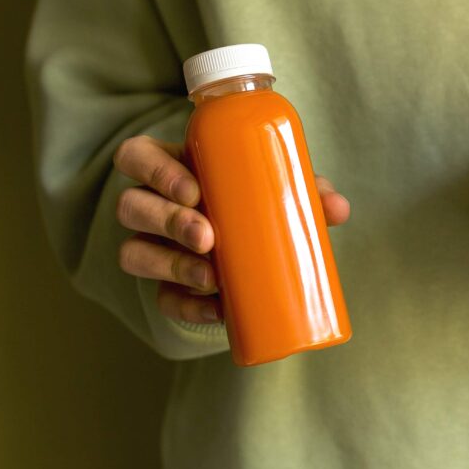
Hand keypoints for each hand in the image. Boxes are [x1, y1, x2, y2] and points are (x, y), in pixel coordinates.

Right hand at [113, 135, 350, 324]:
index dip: (156, 172)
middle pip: (131, 206)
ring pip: (133, 253)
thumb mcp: (275, 188)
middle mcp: (151, 205)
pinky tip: (217, 310)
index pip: (137, 158)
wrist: (250, 249)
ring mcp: (151, 247)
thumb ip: (305, 190)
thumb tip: (337, 208)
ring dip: (171, 265)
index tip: (194, 191)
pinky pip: (161, 298)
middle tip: (208, 237)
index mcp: (172, 167)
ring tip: (212, 277)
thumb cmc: (255, 199)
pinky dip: (188, 306)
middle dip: (168, 221)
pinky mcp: (162, 287)